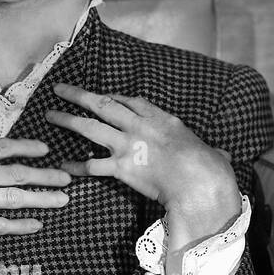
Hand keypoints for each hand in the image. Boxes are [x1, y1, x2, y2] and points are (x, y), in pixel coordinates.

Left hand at [43, 83, 241, 274]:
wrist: (201, 185)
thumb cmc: (211, 170)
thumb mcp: (211, 153)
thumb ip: (211, 152)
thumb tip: (223, 156)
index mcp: (163, 119)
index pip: (133, 101)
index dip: (115, 97)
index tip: (103, 96)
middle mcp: (141, 127)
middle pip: (103, 104)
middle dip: (79, 95)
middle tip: (60, 89)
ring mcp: (128, 145)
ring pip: (90, 127)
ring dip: (68, 119)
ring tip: (50, 114)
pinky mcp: (121, 168)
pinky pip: (92, 165)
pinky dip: (76, 165)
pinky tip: (64, 165)